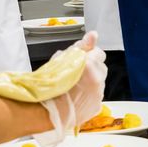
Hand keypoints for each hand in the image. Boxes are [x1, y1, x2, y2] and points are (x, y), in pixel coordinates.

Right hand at [35, 32, 107, 146]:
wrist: (46, 112)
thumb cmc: (50, 85)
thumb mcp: (61, 59)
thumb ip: (80, 46)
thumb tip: (93, 34)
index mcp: (90, 66)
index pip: (98, 52)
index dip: (88, 54)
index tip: (81, 58)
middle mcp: (98, 80)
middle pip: (101, 67)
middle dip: (91, 67)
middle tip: (76, 72)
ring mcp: (98, 94)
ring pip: (99, 82)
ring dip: (91, 81)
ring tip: (74, 85)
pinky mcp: (97, 106)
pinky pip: (97, 95)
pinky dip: (89, 94)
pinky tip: (77, 96)